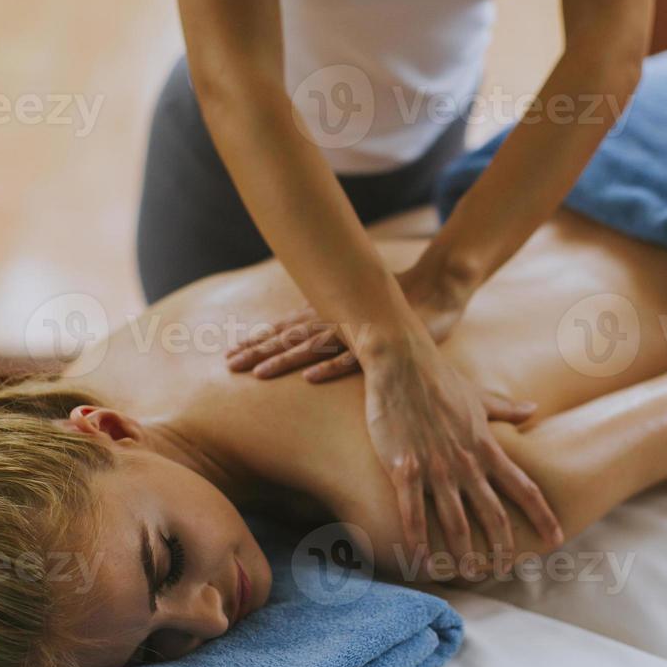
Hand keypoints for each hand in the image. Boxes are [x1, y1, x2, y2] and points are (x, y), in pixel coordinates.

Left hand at [225, 257, 472, 382]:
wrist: (437, 288)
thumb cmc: (394, 306)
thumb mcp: (356, 313)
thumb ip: (332, 323)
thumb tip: (306, 339)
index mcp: (329, 313)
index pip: (284, 329)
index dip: (256, 340)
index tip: (228, 354)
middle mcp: (336, 320)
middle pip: (288, 338)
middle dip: (256, 350)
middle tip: (228, 365)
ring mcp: (357, 332)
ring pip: (312, 348)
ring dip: (283, 360)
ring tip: (257, 373)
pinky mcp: (381, 345)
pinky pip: (352, 360)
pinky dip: (330, 368)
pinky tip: (310, 378)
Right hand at [364, 336, 562, 567]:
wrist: (402, 362)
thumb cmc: (438, 378)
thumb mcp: (478, 396)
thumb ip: (506, 409)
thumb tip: (533, 409)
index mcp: (486, 447)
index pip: (524, 488)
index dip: (542, 516)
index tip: (557, 539)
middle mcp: (467, 462)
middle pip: (493, 513)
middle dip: (504, 546)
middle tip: (507, 569)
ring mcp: (436, 468)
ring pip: (456, 521)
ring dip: (463, 552)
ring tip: (468, 574)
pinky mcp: (405, 468)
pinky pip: (413, 514)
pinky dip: (418, 542)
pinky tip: (420, 561)